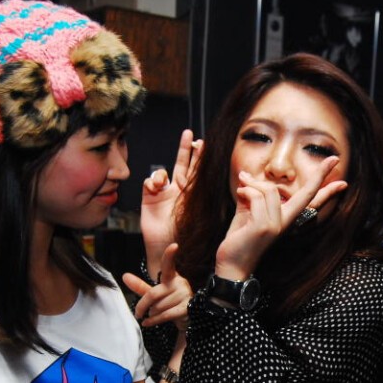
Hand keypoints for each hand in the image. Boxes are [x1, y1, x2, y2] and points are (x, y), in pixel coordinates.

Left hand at [122, 243, 192, 330]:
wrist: (185, 317)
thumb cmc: (169, 303)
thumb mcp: (155, 293)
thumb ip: (140, 286)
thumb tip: (125, 276)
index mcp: (172, 277)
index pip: (169, 265)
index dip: (170, 256)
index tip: (174, 246)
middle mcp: (179, 284)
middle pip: (153, 293)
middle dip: (143, 305)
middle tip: (138, 313)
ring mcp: (184, 296)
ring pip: (159, 307)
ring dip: (152, 314)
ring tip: (153, 316)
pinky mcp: (187, 308)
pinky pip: (166, 315)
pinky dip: (154, 321)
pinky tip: (147, 323)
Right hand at [140, 129, 202, 272]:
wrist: (168, 249)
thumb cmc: (188, 237)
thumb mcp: (205, 216)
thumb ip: (215, 200)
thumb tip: (233, 185)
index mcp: (194, 194)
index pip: (199, 171)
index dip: (201, 157)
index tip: (206, 142)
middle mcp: (179, 190)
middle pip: (182, 164)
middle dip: (186, 148)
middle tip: (190, 133)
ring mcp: (164, 193)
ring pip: (165, 170)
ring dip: (168, 164)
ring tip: (170, 169)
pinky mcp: (149, 198)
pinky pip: (149, 182)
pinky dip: (152, 180)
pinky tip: (156, 187)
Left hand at [214, 156, 346, 278]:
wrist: (231, 264)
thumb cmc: (239, 238)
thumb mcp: (247, 212)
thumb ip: (252, 195)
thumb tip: (247, 176)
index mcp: (286, 219)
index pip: (310, 202)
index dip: (327, 191)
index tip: (344, 182)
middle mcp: (286, 222)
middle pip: (308, 194)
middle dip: (321, 175)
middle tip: (335, 158)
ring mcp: (276, 225)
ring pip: (269, 189)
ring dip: (252, 184)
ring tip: (242, 185)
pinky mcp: (264, 226)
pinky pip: (256, 196)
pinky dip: (245, 191)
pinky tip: (239, 194)